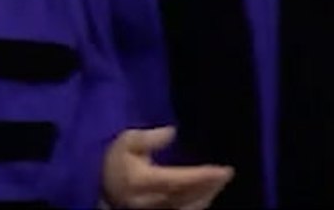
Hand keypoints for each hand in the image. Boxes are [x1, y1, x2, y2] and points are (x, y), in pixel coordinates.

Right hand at [102, 127, 232, 209]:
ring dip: (206, 196)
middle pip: (186, 196)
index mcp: (142, 181)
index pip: (176, 180)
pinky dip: (198, 204)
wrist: (106, 192)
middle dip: (209, 186)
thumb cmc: (117, 163)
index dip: (200, 176)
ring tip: (220, 182)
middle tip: (227, 174)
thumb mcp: (126, 142)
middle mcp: (150, 201)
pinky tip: (207, 194)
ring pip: (187, 207)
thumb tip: (172, 132)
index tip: (222, 170)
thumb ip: (148, 138)